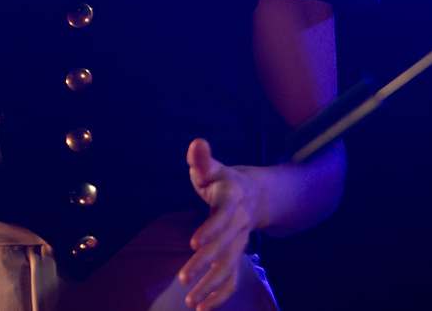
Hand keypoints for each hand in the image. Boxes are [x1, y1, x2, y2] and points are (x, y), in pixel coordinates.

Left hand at [178, 138, 260, 310]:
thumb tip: (197, 143)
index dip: (211, 229)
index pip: (223, 216)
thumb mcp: (213, 167)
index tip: (194, 243)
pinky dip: (220, 295)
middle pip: (224, 247)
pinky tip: (203, 307)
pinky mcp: (237, 256)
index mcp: (232, 199)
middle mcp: (239, 224)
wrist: (254, 196)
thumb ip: (202, 159)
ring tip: (190, 300)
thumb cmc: (223, 180)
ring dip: (210, 285)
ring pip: (229, 268)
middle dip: (204, 264)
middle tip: (183, 277)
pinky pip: (233, 279)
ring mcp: (240, 243)